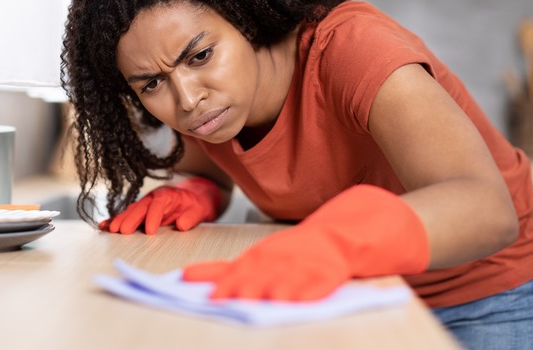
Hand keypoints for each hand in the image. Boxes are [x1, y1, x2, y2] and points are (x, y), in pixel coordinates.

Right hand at [99, 177, 220, 234]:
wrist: (192, 200)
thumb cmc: (195, 205)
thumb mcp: (200, 210)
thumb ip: (191, 217)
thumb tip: (181, 225)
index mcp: (167, 195)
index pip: (158, 204)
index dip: (153, 217)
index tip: (149, 231)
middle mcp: (153, 197)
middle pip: (140, 207)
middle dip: (130, 219)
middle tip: (122, 232)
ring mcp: (144, 204)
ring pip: (130, 211)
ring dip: (120, 220)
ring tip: (111, 230)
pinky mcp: (140, 212)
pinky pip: (126, 216)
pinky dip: (115, 220)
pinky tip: (104, 226)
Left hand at [183, 185, 429, 300]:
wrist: (348, 230)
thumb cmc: (298, 250)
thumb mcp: (260, 256)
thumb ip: (224, 269)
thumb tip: (184, 278)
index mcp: (262, 255)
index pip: (234, 269)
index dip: (216, 280)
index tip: (196, 289)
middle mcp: (280, 259)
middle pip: (255, 276)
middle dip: (237, 288)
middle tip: (221, 300)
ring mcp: (305, 265)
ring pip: (283, 281)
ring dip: (266, 292)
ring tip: (251, 302)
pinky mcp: (329, 272)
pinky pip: (317, 285)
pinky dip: (304, 293)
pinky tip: (294, 302)